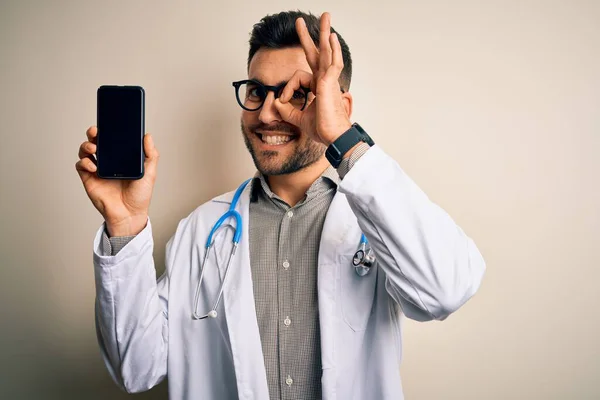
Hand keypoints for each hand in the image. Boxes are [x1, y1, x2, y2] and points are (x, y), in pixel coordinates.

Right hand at [75, 126, 158, 236]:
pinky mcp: (89, 179)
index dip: (108, 130)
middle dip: (93, 133)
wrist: (130, 214)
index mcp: (121, 157)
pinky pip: (81, 165)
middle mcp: (108, 160)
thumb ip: (150, 155)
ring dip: (86, 145)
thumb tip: (147, 136)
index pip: (112, 139)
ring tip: (94, 148)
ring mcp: (97, 169)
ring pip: (85, 150)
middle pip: (96, 141)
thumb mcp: (149, 173)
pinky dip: (84, 162)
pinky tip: (94, 165)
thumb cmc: (140, 195)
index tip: (108, 122)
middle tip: (96, 132)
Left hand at [273, 12, 351, 145]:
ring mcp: (329, 80)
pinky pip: (332, 62)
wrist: (333, 137)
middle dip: (309, 37)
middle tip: (301, 21)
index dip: (287, 89)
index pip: (299, 77)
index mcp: (318, 88)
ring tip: (325, 16)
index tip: (281, 100)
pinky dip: (333, 49)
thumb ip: (287, 111)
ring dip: (324, 33)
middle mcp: (324, 81)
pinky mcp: (330, 83)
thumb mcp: (298, 118)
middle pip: (317, 53)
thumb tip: (275, 104)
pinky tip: (331, 37)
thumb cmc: (322, 129)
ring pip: (326, 51)